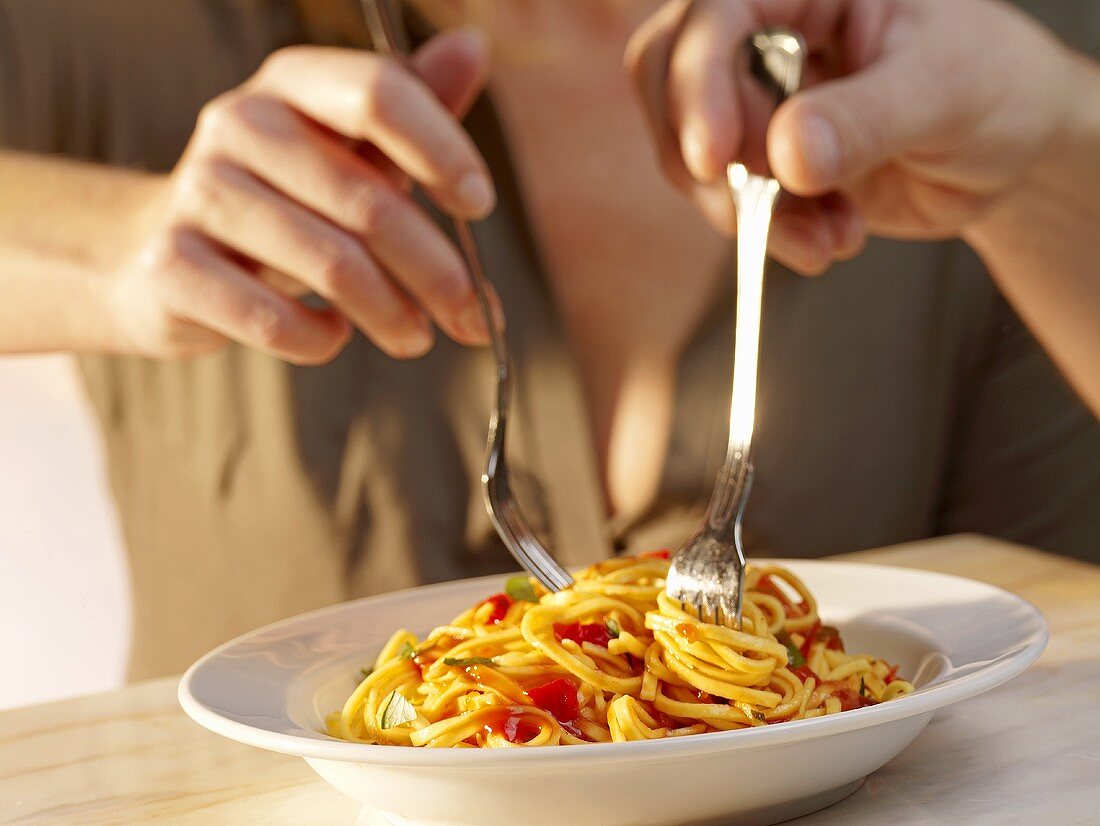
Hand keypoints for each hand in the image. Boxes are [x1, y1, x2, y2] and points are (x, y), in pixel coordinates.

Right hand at [109, 28, 498, 363]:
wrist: (169, 265)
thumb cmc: (285, 206)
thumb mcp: (348, 153)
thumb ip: (412, 108)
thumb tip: (473, 46)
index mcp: (292, 84)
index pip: (379, 93)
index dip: (442, 149)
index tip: (479, 206)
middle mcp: (238, 123)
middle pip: (369, 201)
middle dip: (438, 273)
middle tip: (472, 317)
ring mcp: (199, 193)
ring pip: (332, 264)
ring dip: (392, 315)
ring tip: (417, 339)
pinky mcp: (172, 267)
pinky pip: (275, 319)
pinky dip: (321, 339)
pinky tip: (332, 335)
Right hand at [627, 0, 1076, 273]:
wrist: (1008, 150)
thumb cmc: (993, 87)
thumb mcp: (944, 90)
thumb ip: (865, 118)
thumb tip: (788, 154)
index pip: (718, 12)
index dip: (699, 82)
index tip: (714, 157)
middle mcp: (769, 29)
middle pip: (674, 78)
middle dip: (708, 160)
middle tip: (754, 212)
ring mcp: (758, 96)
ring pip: (692, 150)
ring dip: (749, 210)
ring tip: (825, 240)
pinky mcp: (761, 156)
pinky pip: (728, 196)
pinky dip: (770, 231)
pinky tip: (830, 237)